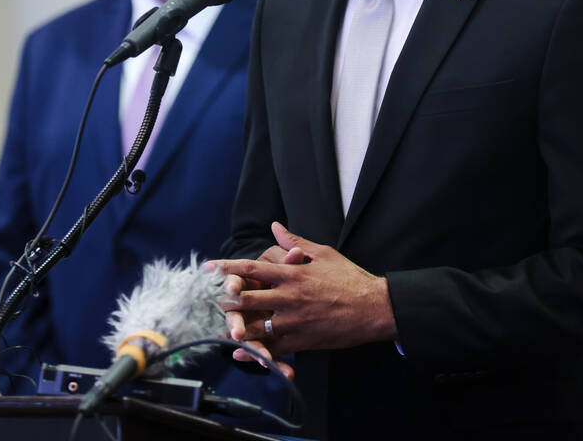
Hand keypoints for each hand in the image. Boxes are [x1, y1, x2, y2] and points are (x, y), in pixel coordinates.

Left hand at [210, 222, 396, 368]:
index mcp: (292, 273)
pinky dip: (255, 352)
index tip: (209, 268)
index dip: (228, 268)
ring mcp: (294, 320)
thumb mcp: (324, 253)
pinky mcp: (302, 340)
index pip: (253, 268)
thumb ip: (295, 242)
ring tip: (218, 325)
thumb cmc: (350, 278)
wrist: (374, 308)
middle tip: (208, 300)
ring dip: (235, 326)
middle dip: (225, 300)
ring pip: (256, 325)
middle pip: (247, 298)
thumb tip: (275, 227)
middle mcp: (289, 296)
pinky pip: (273, 348)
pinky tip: (240, 353)